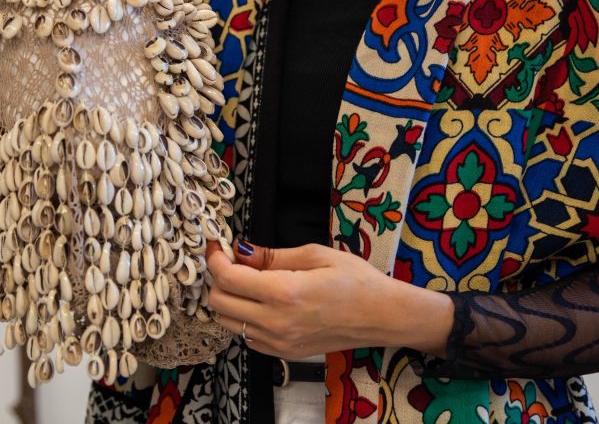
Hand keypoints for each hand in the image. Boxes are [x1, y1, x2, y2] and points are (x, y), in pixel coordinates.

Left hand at [204, 240, 452, 359]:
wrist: (383, 317)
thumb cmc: (356, 280)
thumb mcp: (315, 255)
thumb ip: (272, 255)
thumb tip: (239, 250)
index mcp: (284, 293)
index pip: (227, 279)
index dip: (215, 259)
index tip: (217, 245)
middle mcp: (276, 323)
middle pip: (218, 303)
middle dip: (217, 278)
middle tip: (231, 261)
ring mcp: (279, 343)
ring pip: (227, 322)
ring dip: (227, 299)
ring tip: (246, 281)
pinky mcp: (284, 353)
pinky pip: (246, 337)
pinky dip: (242, 318)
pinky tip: (260, 302)